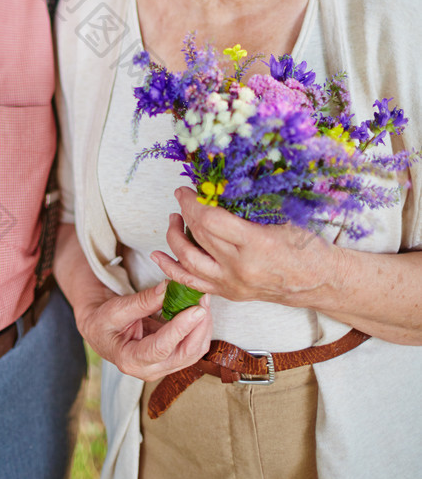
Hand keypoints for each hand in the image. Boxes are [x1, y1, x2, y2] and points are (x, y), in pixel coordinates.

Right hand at [76, 280, 211, 380]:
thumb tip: (167, 288)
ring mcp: (163, 368)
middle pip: (184, 354)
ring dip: (202, 327)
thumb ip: (142, 301)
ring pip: (194, 353)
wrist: (102, 332)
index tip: (196, 309)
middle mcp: (149, 370)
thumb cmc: (104, 321)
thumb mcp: (116, 309)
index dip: (181, 329)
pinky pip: (193, 347)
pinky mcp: (172, 360)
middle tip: (203, 299)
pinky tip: (199, 308)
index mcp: (130, 360)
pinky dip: (199, 328)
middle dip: (198, 326)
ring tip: (202, 300)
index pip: (161, 348)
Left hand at [150, 186, 339, 307]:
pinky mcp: (230, 294)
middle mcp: (240, 268)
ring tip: (173, 220)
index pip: (211, 220)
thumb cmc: (306, 245)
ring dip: (174, 238)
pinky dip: (172, 269)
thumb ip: (249, 205)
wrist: (320, 282)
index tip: (186, 189)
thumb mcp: (283, 216)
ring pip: (189, 262)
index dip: (193, 202)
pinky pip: (193, 283)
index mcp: (256, 244)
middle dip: (184, 212)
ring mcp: (233, 284)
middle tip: (181, 198)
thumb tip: (219, 184)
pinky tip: (159, 256)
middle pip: (198, 236)